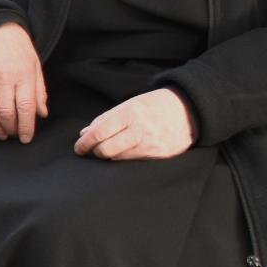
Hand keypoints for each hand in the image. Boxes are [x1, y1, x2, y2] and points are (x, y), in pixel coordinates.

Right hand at [0, 22, 46, 141]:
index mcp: (22, 75)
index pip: (24, 107)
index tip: (25, 138)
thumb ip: (39, 92)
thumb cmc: (19, 50)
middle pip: (5, 112)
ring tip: (1, 134)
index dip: (25, 127)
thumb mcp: (35, 67)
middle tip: (13, 135)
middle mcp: (2, 79)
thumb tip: (41, 114)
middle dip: (10, 129)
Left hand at [75, 88, 196, 160]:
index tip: (78, 148)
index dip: (84, 143)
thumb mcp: (129, 104)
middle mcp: (139, 130)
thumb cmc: (153, 105)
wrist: (188, 111)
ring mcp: (150, 145)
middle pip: (106, 150)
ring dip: (109, 155)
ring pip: (118, 158)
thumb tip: (84, 133)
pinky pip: (133, 161)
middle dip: (94, 152)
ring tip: (107, 148)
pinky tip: (124, 151)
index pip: (99, 133)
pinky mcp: (159, 156)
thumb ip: (105, 119)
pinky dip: (124, 157)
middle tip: (90, 150)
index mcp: (129, 114)